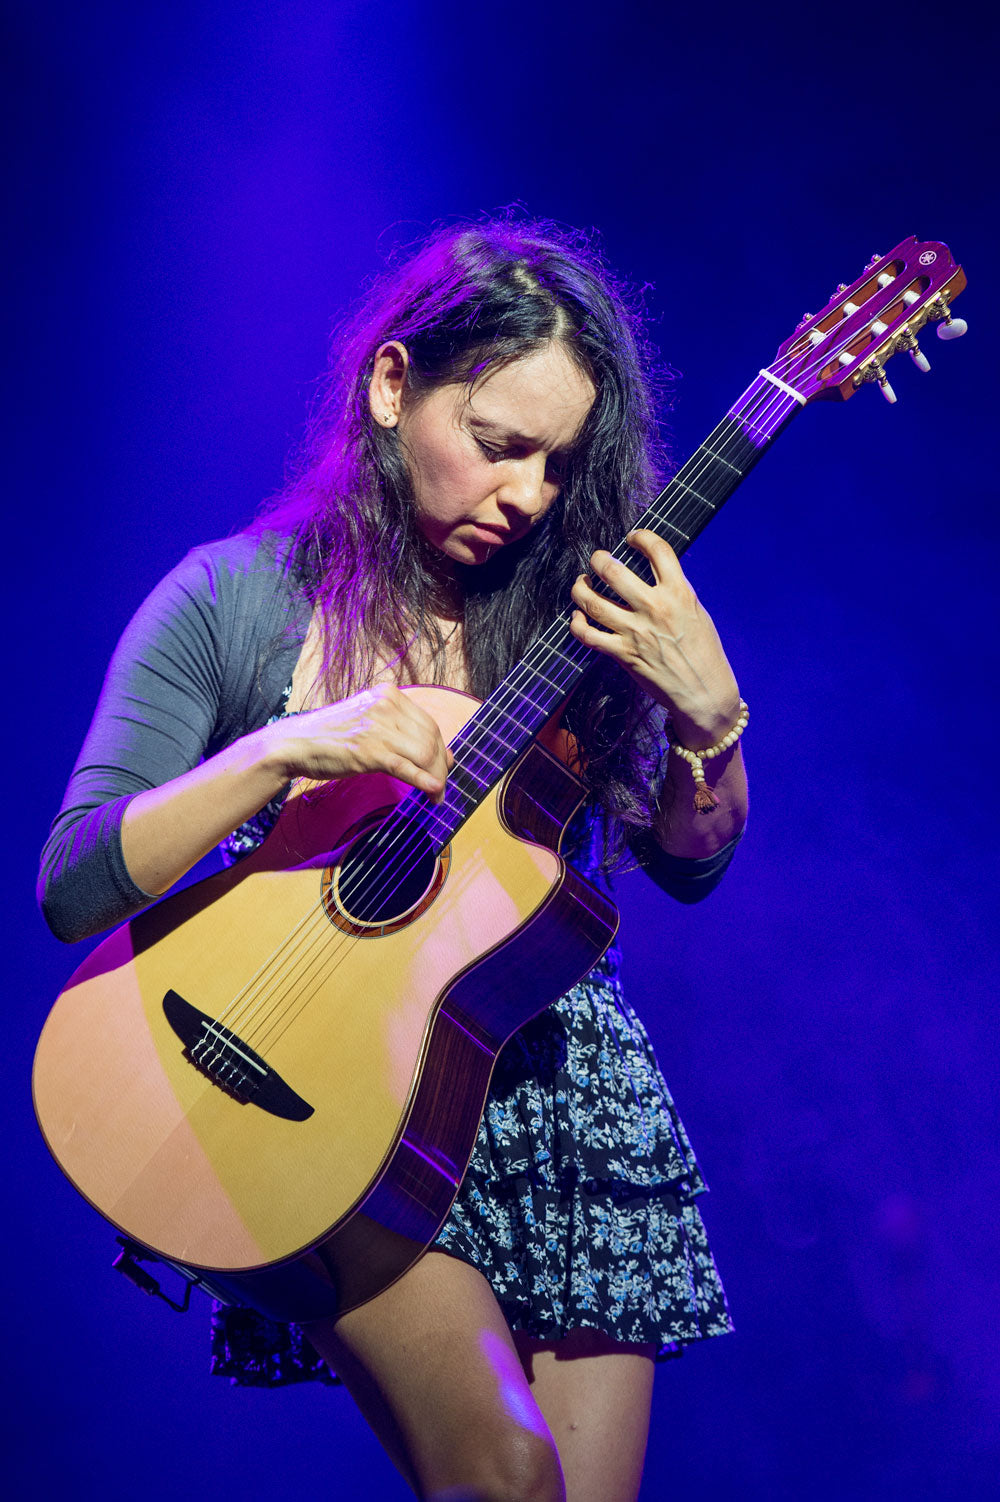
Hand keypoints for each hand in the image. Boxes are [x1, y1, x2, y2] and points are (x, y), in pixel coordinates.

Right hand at [262, 685, 452, 797]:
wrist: (294, 743)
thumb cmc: (331, 735)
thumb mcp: (368, 720)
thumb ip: (399, 729)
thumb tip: (437, 752)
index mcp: (388, 694)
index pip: (428, 723)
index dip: (441, 748)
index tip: (444, 765)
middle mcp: (386, 706)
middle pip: (431, 738)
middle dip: (441, 766)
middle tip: (440, 787)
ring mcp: (377, 728)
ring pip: (424, 754)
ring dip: (436, 778)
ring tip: (435, 795)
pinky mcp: (368, 751)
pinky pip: (405, 767)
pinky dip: (424, 780)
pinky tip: (434, 791)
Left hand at [569, 529, 741, 745]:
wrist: (704, 692)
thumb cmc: (704, 652)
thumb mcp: (697, 612)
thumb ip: (676, 590)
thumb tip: (655, 571)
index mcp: (679, 593)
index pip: (658, 550)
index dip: (641, 536)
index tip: (632, 538)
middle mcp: (655, 608)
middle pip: (613, 571)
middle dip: (599, 559)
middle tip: (597, 559)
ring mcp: (636, 632)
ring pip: (593, 602)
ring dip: (580, 588)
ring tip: (581, 584)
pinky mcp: (623, 654)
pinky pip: (588, 635)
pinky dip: (576, 625)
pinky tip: (577, 617)